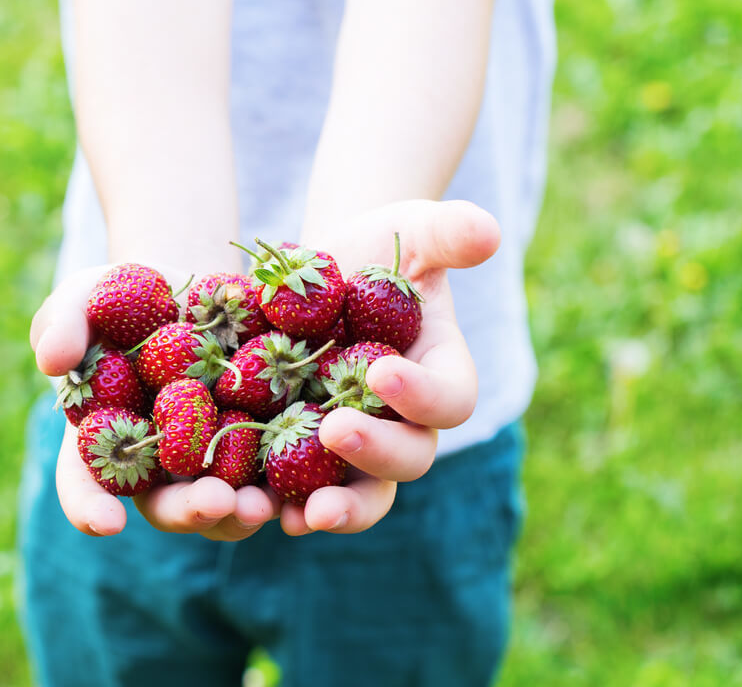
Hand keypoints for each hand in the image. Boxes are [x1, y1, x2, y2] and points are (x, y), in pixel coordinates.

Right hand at [30, 264, 280, 541]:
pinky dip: (294, 478)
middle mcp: (159, 466)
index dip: (92, 508)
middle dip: (189, 511)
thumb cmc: (122, 294)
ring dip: (242, 510)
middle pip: (169, 505)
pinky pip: (280, 469)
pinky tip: (312, 477)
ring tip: (260, 504)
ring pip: (227, 502)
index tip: (107, 523)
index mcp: (104, 443)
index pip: (87, 485)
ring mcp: (213, 459)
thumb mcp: (85, 295)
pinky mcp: (264, 441)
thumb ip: (63, 322)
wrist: (195, 285)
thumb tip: (52, 360)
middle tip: (211, 504)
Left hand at [281, 199, 499, 534]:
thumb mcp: (411, 228)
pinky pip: (298, 491)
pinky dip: (280, 503)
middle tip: (337, 431)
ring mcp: (353, 445)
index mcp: (440, 375)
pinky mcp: (302, 452)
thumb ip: (448, 231)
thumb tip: (487, 232)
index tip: (382, 372)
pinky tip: (254, 507)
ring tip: (300, 513)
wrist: (319, 270)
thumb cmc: (377, 246)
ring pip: (358, 495)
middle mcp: (403, 422)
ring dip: (334, 508)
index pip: (449, 400)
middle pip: (406, 460)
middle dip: (376, 454)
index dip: (424, 396)